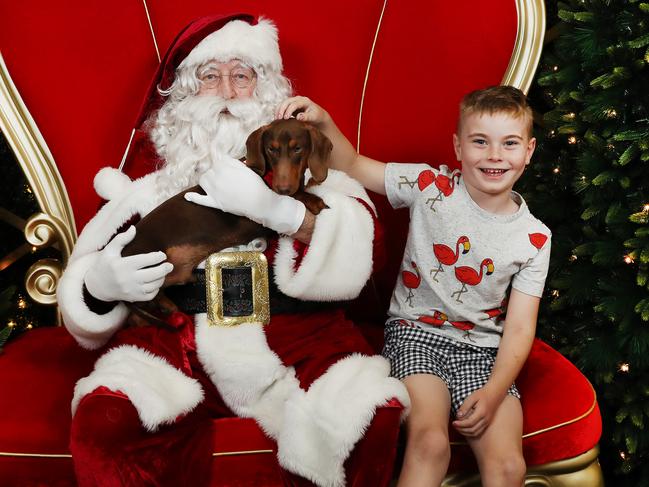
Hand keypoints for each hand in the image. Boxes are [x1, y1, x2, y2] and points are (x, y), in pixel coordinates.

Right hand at [84, 226, 172, 302]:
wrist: (96, 285)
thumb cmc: (105, 264)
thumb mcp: (110, 250)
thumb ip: (122, 239)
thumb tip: (134, 228)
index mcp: (123, 265)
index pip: (146, 260)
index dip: (158, 257)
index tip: (162, 255)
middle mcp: (128, 279)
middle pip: (153, 274)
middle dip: (165, 269)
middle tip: (169, 265)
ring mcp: (131, 290)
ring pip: (154, 285)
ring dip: (162, 278)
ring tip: (163, 273)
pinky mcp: (133, 298)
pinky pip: (150, 295)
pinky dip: (156, 289)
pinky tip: (156, 282)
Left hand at [184, 156, 305, 234]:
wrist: (260, 203)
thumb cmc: (255, 184)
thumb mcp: (245, 167)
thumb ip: (230, 160)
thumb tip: (219, 156)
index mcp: (223, 167)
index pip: (217, 160)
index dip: (223, 163)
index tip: (229, 169)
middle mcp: (216, 177)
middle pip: (209, 170)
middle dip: (217, 171)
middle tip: (229, 178)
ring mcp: (214, 191)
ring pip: (203, 180)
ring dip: (208, 180)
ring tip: (219, 183)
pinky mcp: (216, 203)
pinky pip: (201, 200)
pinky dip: (194, 198)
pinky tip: (187, 196)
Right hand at [276, 96, 330, 125]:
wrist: (317, 116)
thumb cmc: (316, 117)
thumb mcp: (313, 117)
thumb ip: (306, 117)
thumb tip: (298, 117)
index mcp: (305, 101)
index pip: (294, 104)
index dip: (288, 111)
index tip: (285, 118)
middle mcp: (298, 99)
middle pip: (286, 102)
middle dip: (281, 110)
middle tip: (278, 119)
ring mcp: (294, 101)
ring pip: (283, 103)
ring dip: (278, 110)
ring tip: (276, 119)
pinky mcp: (290, 106)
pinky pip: (282, 107)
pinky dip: (278, 112)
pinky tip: (277, 119)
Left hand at [452, 386, 503, 437]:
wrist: (494, 394)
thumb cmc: (482, 394)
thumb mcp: (472, 397)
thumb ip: (465, 407)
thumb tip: (458, 416)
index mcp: (482, 413)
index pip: (469, 423)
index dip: (460, 424)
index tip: (453, 423)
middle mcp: (486, 420)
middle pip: (472, 430)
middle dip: (461, 429)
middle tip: (454, 426)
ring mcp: (487, 422)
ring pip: (475, 433)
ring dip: (465, 432)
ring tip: (457, 428)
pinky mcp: (487, 423)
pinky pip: (478, 432)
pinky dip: (470, 433)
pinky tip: (464, 428)